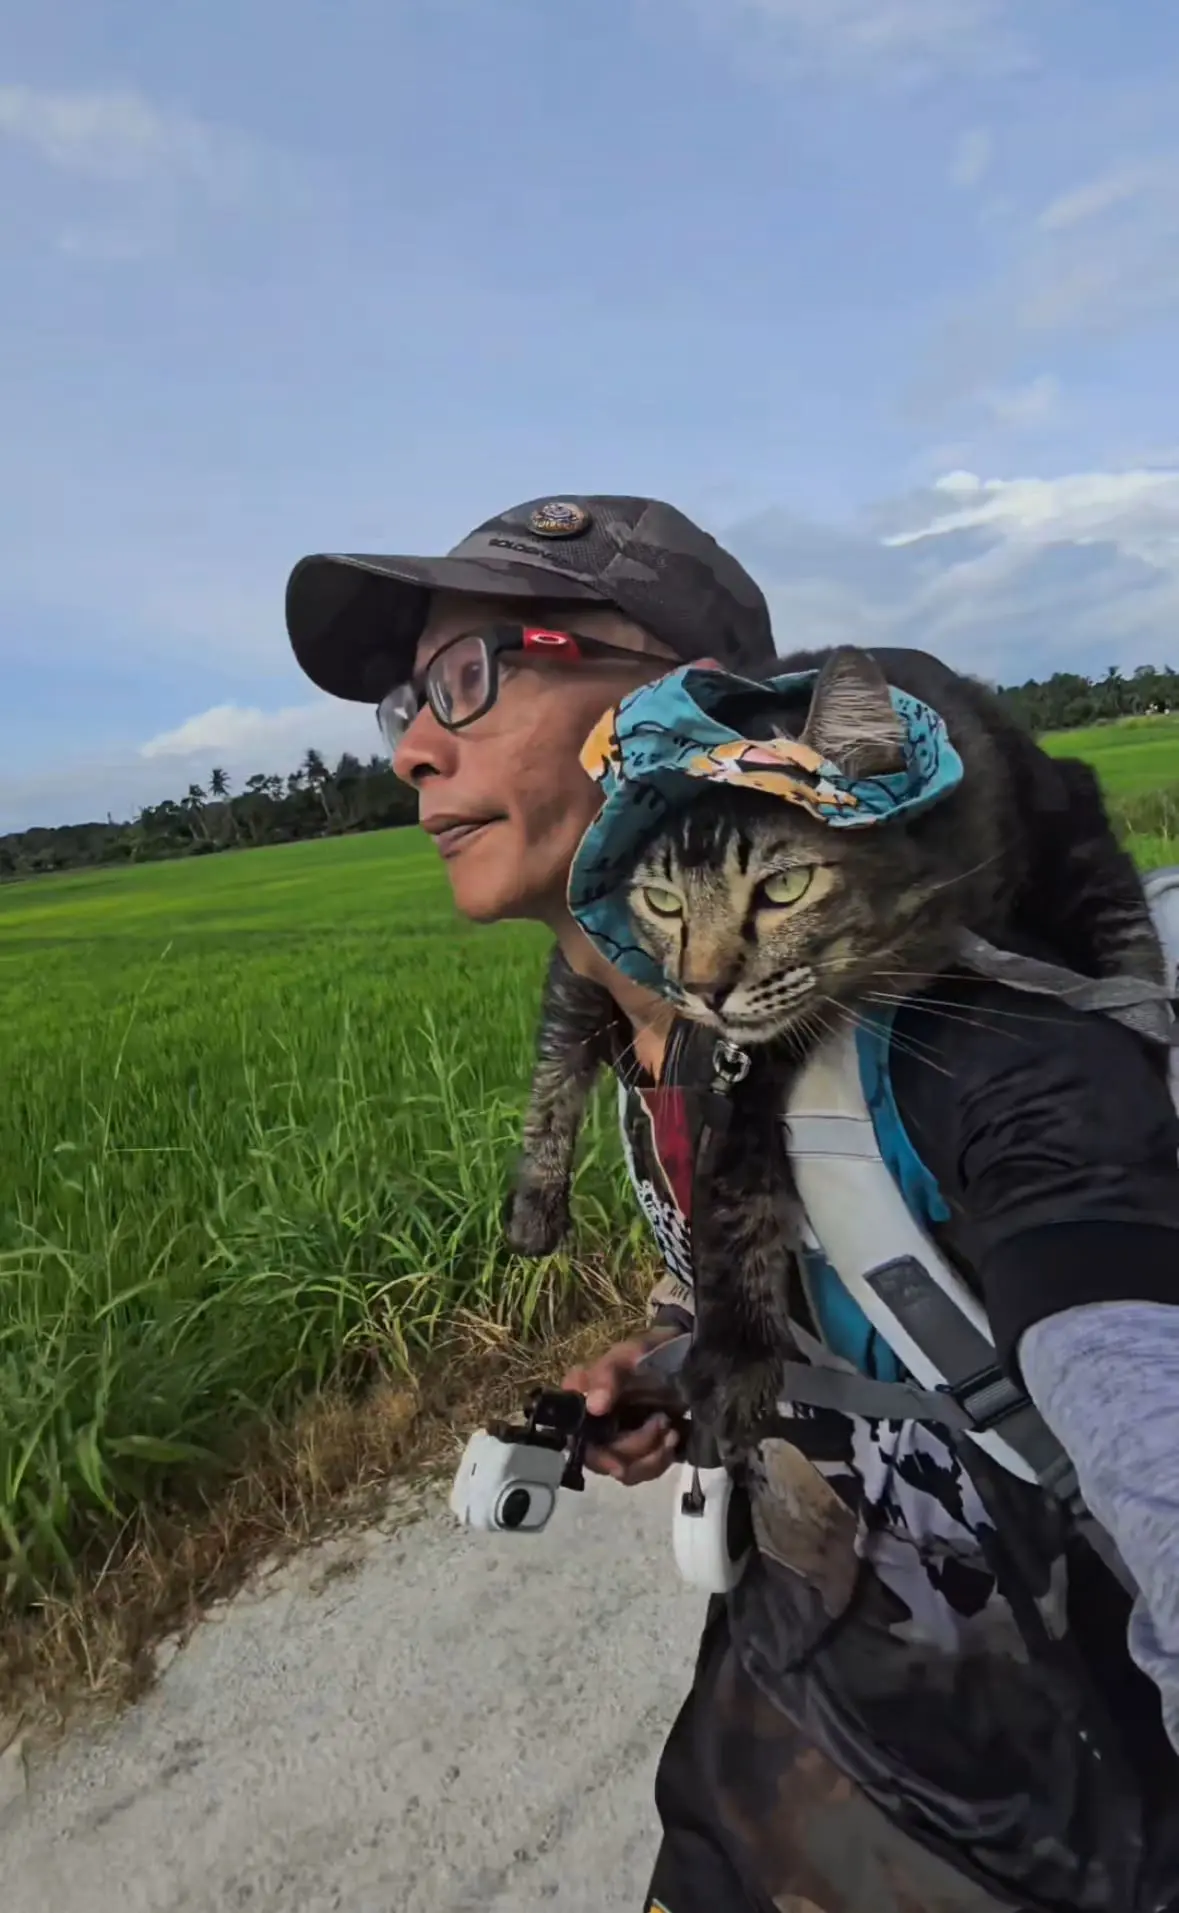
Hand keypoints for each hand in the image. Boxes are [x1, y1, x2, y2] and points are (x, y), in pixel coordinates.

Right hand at [562, 1326, 684, 1484]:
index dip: (596, 1455)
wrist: (684, 1359)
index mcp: (579, 1401)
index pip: (574, 1438)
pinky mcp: (639, 1451)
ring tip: (671, 1430)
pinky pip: (644, 1471)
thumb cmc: (650, 1353)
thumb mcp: (629, 1355)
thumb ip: (609, 1375)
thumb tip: (593, 1406)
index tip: (618, 1462)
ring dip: (652, 1456)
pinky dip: (662, 1459)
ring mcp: (615, 1441)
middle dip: (637, 1447)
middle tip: (662, 1421)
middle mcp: (591, 1425)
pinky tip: (674, 1437)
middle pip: (602, 1460)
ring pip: (625, 1471)